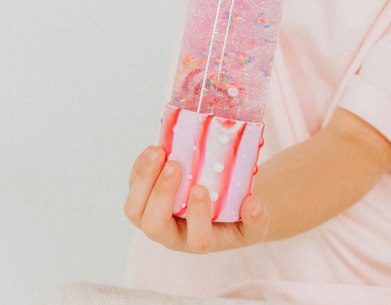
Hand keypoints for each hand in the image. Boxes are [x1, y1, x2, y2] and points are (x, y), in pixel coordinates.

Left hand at [124, 145, 269, 253]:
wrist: (221, 214)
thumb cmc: (238, 220)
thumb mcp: (255, 225)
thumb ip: (257, 219)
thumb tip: (251, 203)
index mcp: (201, 241)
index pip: (196, 238)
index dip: (197, 216)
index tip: (202, 189)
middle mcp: (172, 235)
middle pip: (154, 225)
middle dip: (161, 194)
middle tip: (175, 165)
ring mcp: (155, 219)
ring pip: (135, 209)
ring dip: (144, 180)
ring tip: (158, 152)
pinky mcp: (145, 202)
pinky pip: (133, 189)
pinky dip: (139, 169)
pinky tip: (153, 150)